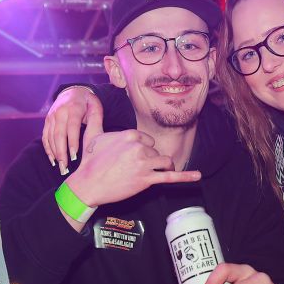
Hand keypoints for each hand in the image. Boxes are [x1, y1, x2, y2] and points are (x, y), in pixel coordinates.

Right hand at [43, 86, 102, 174]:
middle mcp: (60, 112)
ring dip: (55, 153)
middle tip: (65, 167)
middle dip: (61, 152)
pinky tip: (53, 160)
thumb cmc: (87, 103)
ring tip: (60, 167)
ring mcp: (51, 116)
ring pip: (51, 137)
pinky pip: (45, 137)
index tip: (74, 156)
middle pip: (59, 134)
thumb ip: (97, 116)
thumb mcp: (94, 106)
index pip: (72, 127)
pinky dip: (48, 149)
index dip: (72, 142)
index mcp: (73, 108)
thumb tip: (100, 131)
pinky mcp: (47, 121)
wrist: (72, 92)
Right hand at [65, 120, 200, 207]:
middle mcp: (139, 147)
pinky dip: (185, 176)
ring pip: (164, 162)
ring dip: (160, 168)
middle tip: (131, 169)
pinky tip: (197, 176)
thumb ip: (95, 115)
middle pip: (156, 152)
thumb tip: (91, 98)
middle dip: (149, 160)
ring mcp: (144, 164)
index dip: (142, 150)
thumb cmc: (90, 160)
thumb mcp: (92, 134)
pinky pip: (170, 177)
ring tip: (148, 174)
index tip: (129, 157)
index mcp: (131, 134)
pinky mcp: (146, 180)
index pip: (148, 140)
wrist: (87, 185)